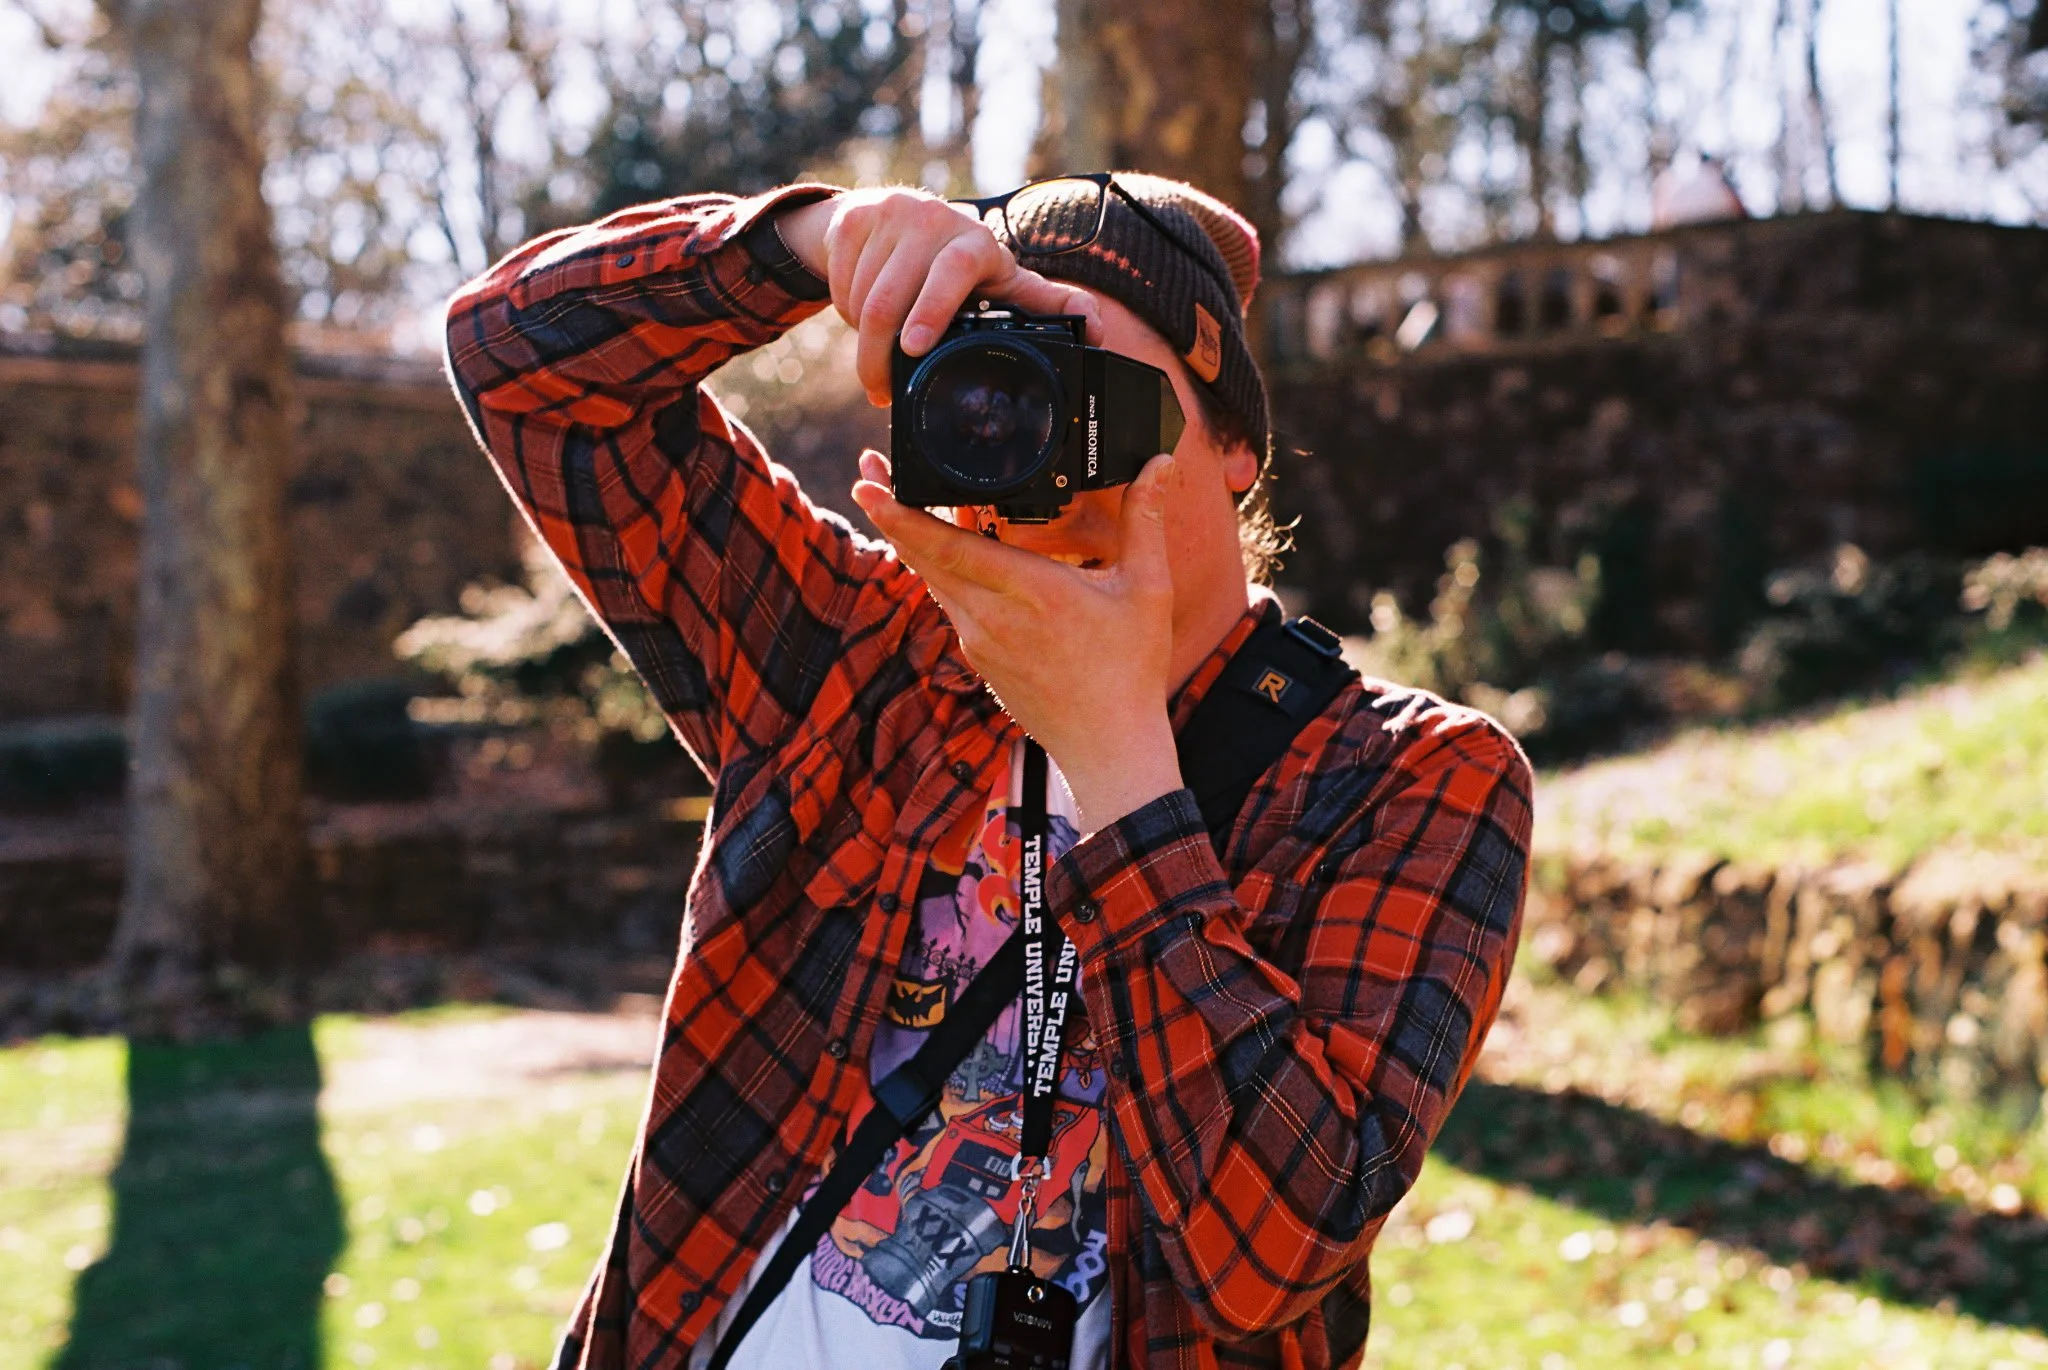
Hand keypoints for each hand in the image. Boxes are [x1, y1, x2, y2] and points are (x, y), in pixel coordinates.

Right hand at [774, 189, 1102, 405]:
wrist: (893, 215)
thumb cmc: (956, 261)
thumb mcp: (1000, 281)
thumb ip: (1044, 305)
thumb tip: (1097, 328)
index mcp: (975, 242)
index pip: (952, 274)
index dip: (931, 311)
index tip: (913, 348)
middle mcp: (934, 220)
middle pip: (891, 301)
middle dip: (878, 356)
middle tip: (879, 390)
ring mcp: (889, 216)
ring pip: (861, 300)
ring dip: (862, 337)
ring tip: (876, 349)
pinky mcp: (852, 220)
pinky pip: (838, 286)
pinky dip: (843, 311)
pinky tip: (859, 312)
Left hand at [850, 450, 1185, 833]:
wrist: (1109, 747)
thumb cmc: (1131, 669)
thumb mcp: (1146, 588)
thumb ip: (1146, 520)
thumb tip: (1160, 465)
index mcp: (1030, 592)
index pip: (950, 546)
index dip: (904, 514)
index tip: (869, 484)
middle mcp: (991, 617)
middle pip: (924, 557)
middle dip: (891, 512)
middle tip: (867, 470)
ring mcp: (979, 641)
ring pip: (933, 580)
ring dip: (914, 540)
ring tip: (898, 500)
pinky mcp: (979, 659)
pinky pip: (950, 604)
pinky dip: (942, 572)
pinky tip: (946, 552)